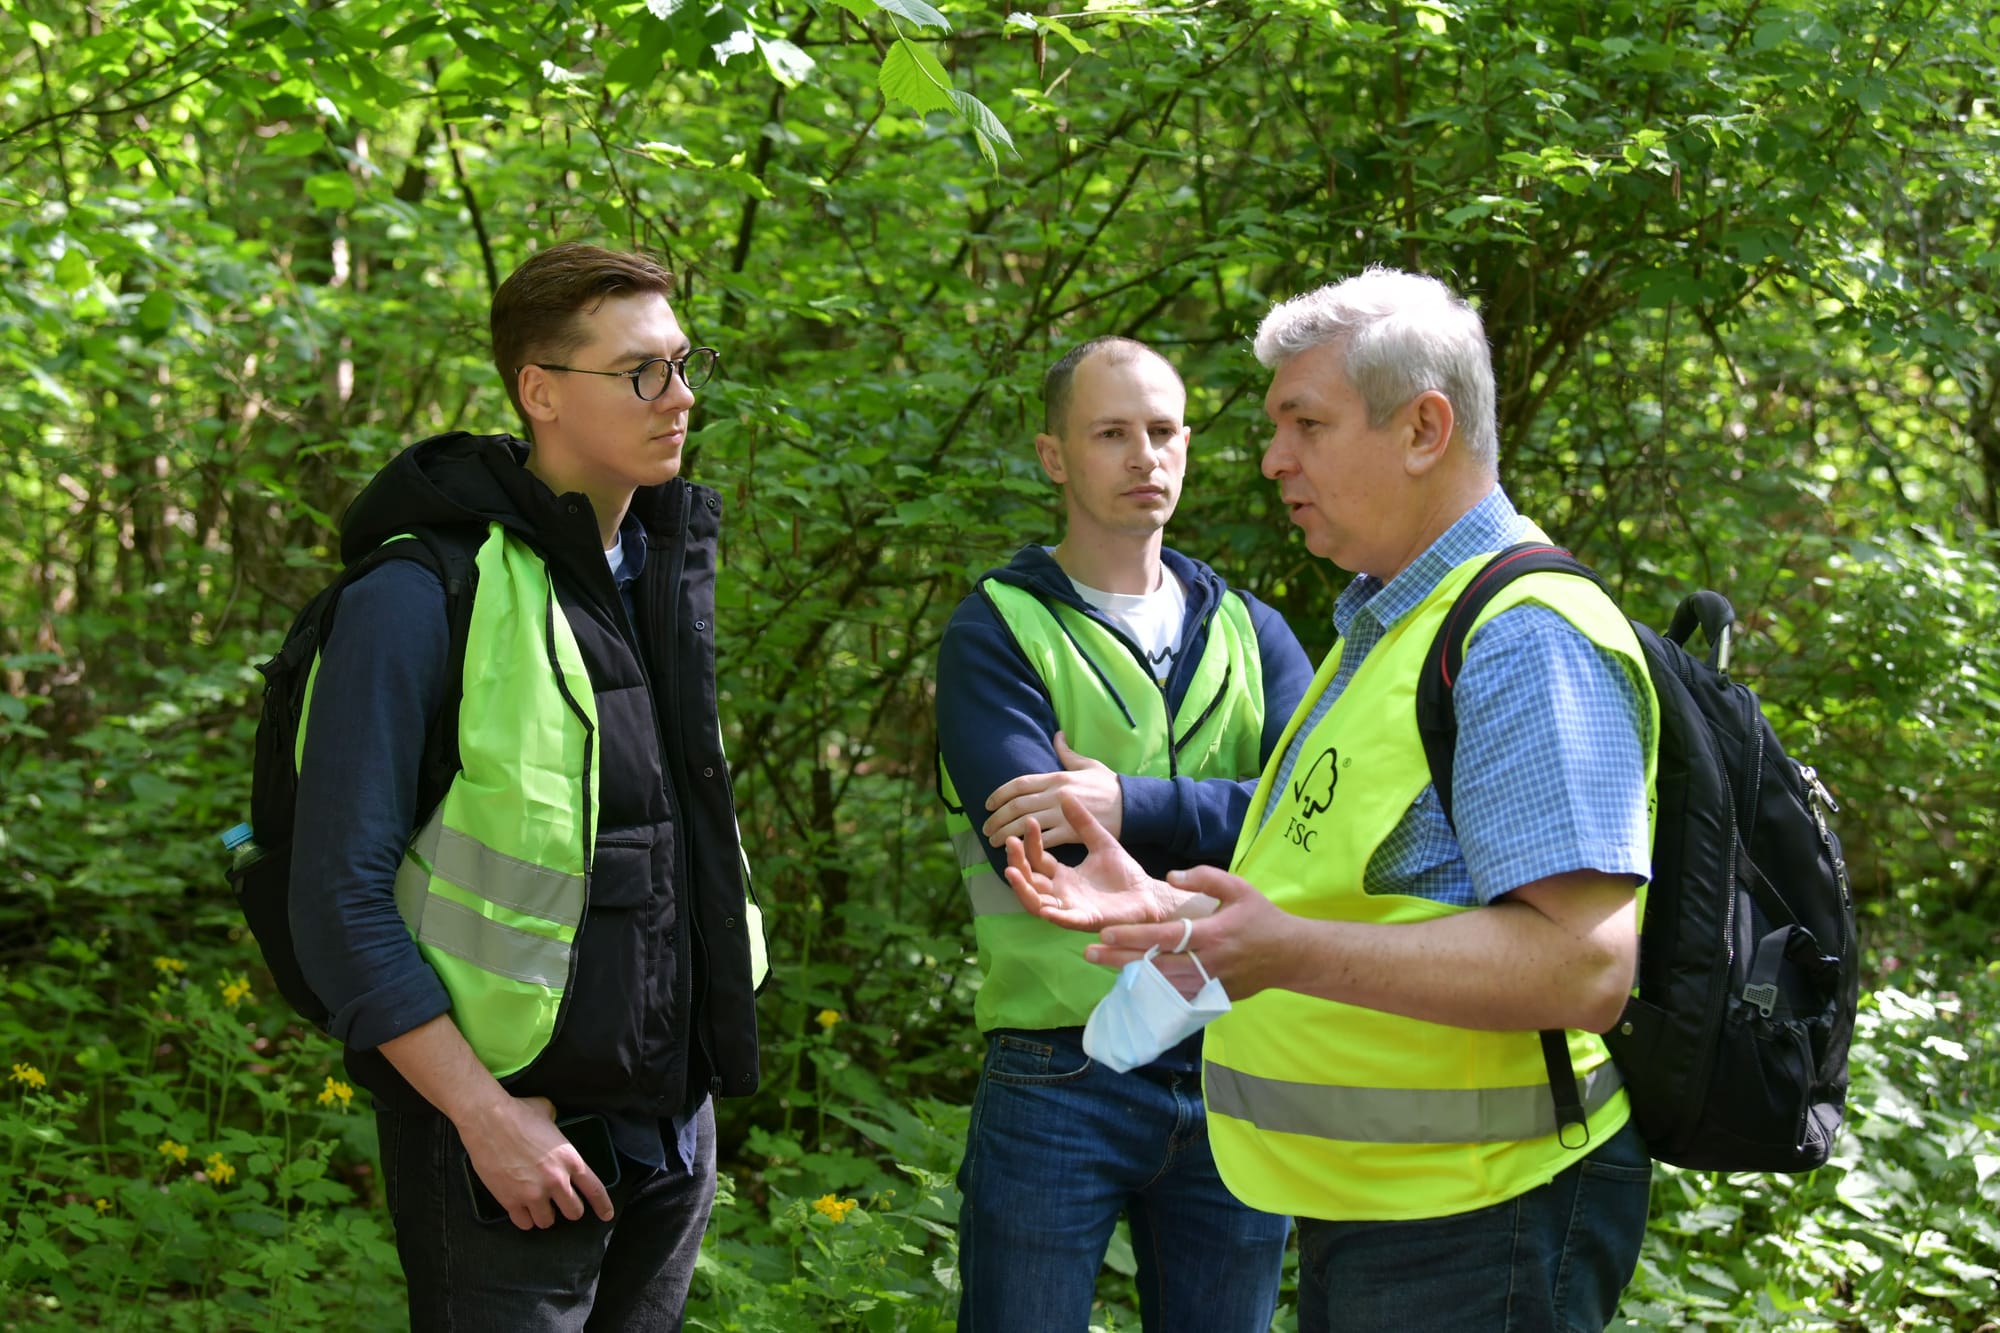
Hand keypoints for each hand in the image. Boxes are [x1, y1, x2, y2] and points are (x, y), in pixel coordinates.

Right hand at [458, 1094, 614, 1230]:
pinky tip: (523, 1211)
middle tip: (560, 1204)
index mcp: (570, 1160)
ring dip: (545, 1216)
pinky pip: (524, 1223)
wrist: (489, 1120)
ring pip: (547, 1222)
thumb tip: (554, 1121)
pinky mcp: (510, 1200)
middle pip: (573, 1212)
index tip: (606, 1215)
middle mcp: (556, 1180)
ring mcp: (533, 1193)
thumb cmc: (519, 1113)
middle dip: (569, 1210)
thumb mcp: (549, 1114)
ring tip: (539, 1207)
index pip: (595, 1190)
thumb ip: (556, 1126)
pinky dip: (524, 1219)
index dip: (602, 1206)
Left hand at [982, 732, 1123, 848]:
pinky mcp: (1074, 832)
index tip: (987, 804)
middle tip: (986, 829)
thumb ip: (1067, 753)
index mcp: (1058, 777)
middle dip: (997, 818)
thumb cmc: (1111, 786)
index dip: (1000, 794)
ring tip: (994, 843)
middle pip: (1018, 805)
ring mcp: (1064, 813)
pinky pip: (1046, 840)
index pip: (1020, 783)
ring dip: (1007, 835)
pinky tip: (1019, 852)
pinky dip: (1029, 846)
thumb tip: (1057, 735)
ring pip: (1026, 824)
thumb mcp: (1089, 764)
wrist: (1134, 806)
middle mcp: (1057, 794)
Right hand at [1003, 793, 1180, 929]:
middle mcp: (1061, 892)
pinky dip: (1053, 915)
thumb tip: (1065, 794)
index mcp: (1063, 875)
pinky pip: (1065, 920)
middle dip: (1017, 862)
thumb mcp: (1101, 841)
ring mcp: (1071, 908)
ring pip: (1036, 903)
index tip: (1029, 821)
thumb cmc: (1124, 871)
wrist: (1149, 894)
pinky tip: (1044, 907)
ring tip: (1011, 871)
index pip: (1037, 859)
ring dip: (1022, 889)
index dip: (1030, 842)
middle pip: (1029, 880)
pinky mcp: (1086, 920)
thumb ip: (1083, 822)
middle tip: (1010, 841)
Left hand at [1087, 864, 1299, 1000]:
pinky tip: (1129, 982)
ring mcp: (1209, 984)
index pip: (1165, 937)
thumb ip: (1205, 877)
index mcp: (1212, 934)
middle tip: (1088, 953)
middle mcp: (1207, 963)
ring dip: (1130, 975)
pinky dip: (1151, 990)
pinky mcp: (1210, 997)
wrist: (1289, 955)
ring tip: (1102, 964)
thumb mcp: (1238, 887)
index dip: (1134, 936)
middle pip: (1155, 964)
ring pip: (1161, 984)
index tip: (1105, 934)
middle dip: (1119, 959)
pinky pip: (1175, 996)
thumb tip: (1170, 875)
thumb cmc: (1261, 917)